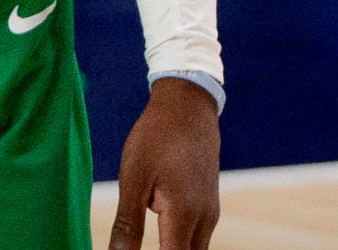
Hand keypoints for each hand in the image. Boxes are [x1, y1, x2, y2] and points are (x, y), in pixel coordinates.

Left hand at [110, 78, 220, 249]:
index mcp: (184, 215)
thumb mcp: (134, 179)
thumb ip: (128, 225)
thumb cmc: (157, 136)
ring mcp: (210, 211)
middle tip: (132, 246)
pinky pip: (197, 238)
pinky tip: (161, 238)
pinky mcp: (209, 204)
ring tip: (145, 242)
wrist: (188, 103)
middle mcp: (204, 218)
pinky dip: (179, 245)